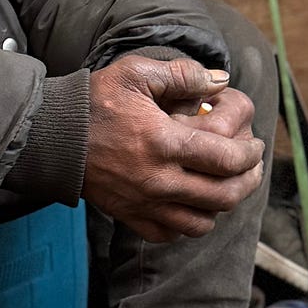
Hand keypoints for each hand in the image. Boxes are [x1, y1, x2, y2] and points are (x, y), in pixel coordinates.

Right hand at [83, 54, 264, 241]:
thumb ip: (182, 74)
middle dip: (248, 181)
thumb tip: (220, 81)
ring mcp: (145, 203)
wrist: (52, 136)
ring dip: (223, 206)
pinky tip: (192, 205)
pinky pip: (171, 234)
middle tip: (252, 167)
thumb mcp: (135, 73)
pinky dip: (189, 224)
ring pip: (202, 222)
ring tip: (227, 186)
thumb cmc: (95, 102)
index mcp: (165, 143)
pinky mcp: (131, 216)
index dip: (251, 153)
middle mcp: (159, 180)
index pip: (228, 159)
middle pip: (225, 195)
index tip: (255, 144)